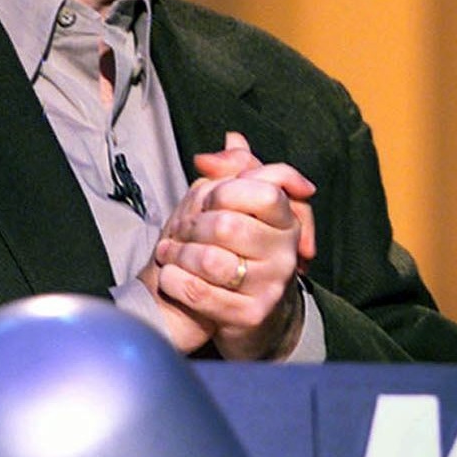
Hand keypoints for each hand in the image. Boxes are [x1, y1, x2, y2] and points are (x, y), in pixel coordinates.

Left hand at [150, 132, 317, 359]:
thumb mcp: (239, 205)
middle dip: (191, 226)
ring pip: (210, 260)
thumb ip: (236, 168)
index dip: (226, 192)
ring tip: (169, 253)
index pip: (265, 191)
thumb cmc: (239, 251)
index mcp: (287, 220)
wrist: (249, 315)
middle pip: (226, 225)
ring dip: (178, 255)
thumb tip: (231, 139)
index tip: (211, 200)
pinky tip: (169, 275)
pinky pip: (199, 293)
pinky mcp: (249, 316)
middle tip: (180, 230)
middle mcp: (285, 253)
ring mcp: (270, 286)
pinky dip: (174, 281)